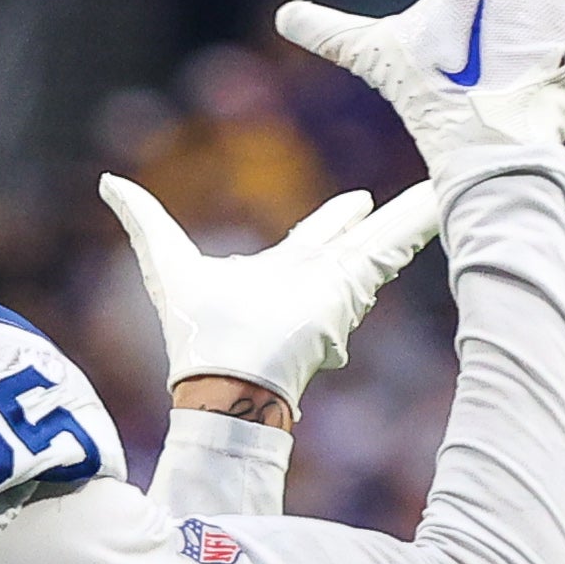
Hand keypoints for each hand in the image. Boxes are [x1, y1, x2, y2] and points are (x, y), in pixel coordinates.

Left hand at [97, 175, 441, 425]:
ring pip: (390, 240)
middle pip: (362, 240)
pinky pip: (396, 244)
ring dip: (421, 216)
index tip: (359, 201)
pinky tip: (451, 197)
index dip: (338, 219)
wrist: (225, 381)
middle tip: (423, 194)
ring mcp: (341, 285)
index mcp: (283, 274)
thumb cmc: (196, 334)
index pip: (318, 239)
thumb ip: (144, 219)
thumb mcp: (166, 259)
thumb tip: (110, 182)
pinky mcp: (355, 285)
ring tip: (455, 191)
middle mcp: (317, 281)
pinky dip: (423, 219)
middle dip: (389, 220)